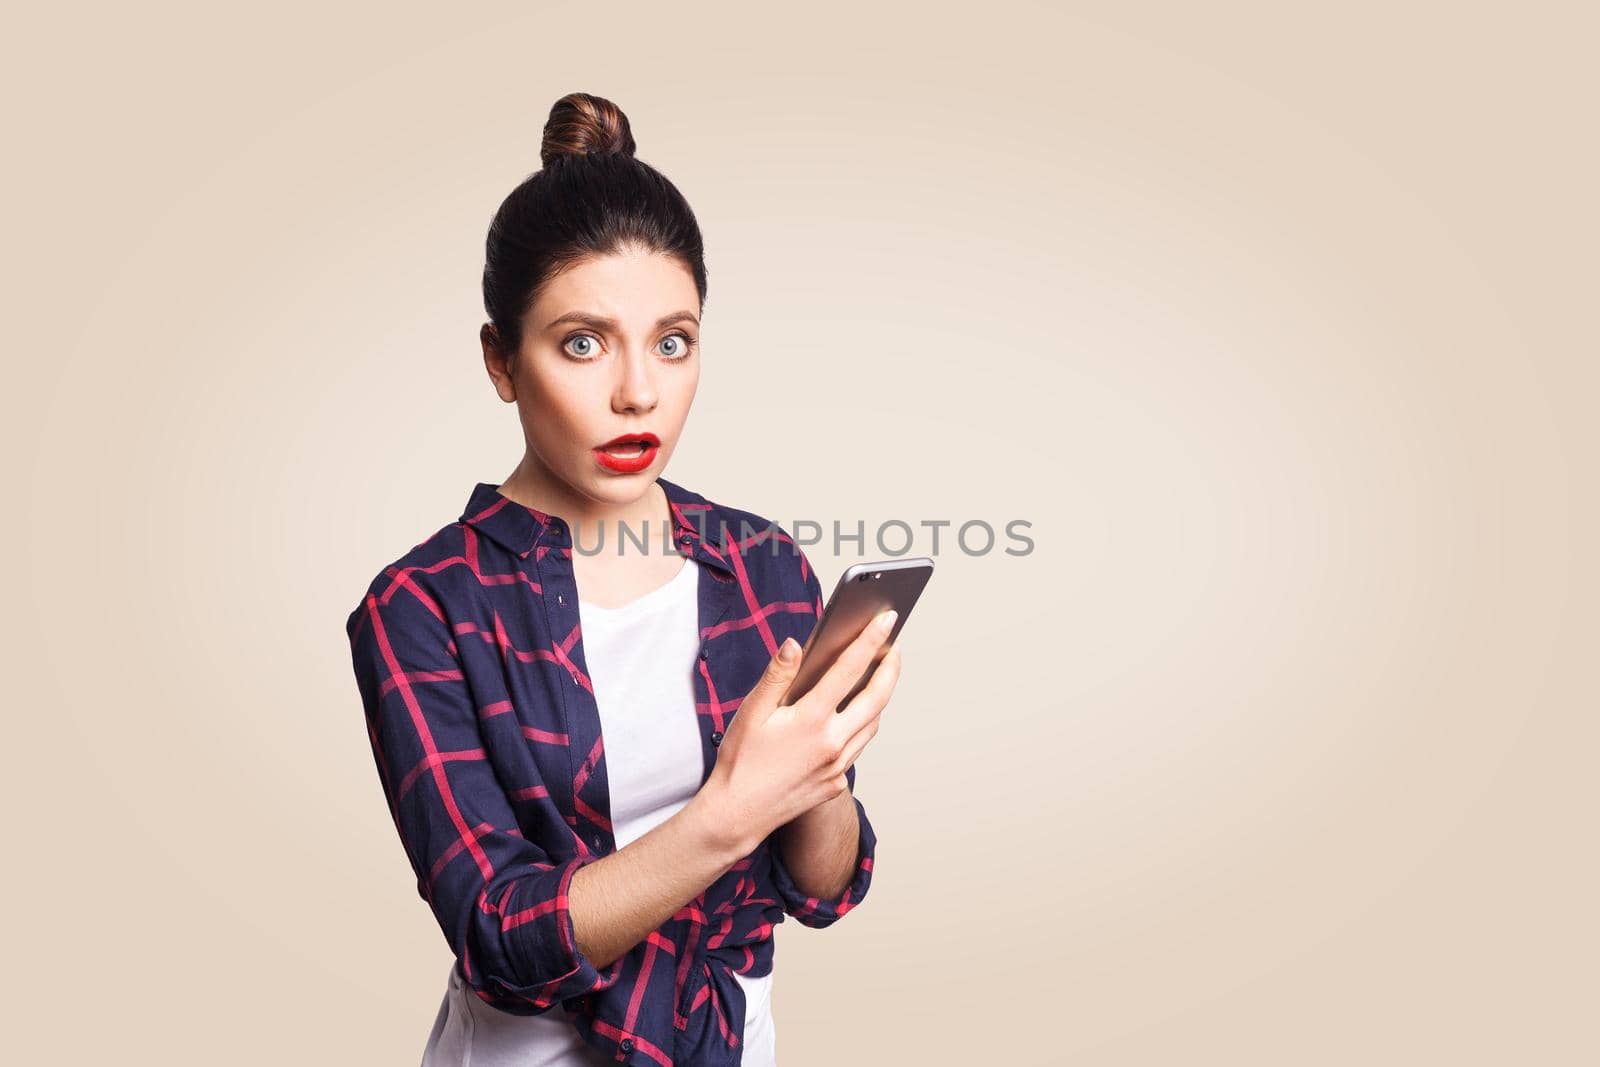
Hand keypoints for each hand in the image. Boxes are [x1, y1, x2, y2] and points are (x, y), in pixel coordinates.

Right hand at [703, 608, 902, 854]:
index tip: (887, 618)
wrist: (737, 814)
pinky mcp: (836, 783)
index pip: (849, 669)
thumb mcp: (751, 712)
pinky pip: (857, 748)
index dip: (871, 639)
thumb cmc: (740, 761)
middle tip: (894, 647)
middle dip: (891, 668)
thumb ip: (777, 676)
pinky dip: (861, 726)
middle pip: (877, 698)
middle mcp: (832, 743)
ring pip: (872, 725)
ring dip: (879, 698)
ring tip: (878, 677)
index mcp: (811, 719)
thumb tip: (795, 644)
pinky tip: (851, 716)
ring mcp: (838, 766)